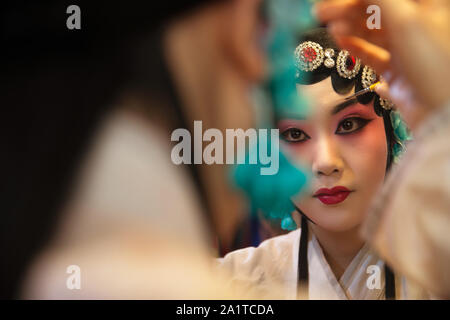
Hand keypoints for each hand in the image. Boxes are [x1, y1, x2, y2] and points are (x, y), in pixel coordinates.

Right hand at [314, 0, 449, 129]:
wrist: (438, 111)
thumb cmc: (432, 63)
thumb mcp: (406, 20)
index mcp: (426, 6)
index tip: (336, 0)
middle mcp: (415, 25)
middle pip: (375, 10)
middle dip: (347, 9)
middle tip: (321, 12)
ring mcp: (405, 48)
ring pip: (371, 31)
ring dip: (348, 27)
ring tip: (329, 27)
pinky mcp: (396, 69)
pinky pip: (371, 53)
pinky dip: (354, 47)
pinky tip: (339, 40)